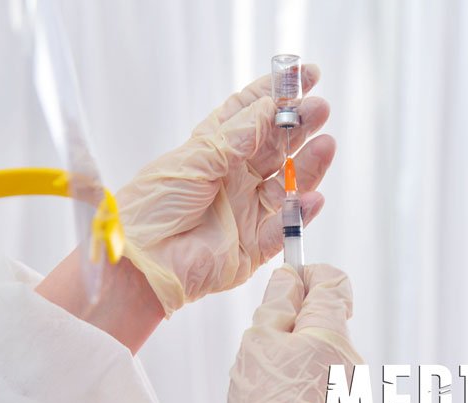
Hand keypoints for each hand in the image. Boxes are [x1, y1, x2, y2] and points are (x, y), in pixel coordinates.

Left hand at [117, 65, 334, 315]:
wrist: (141, 260)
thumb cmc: (154, 206)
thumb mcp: (194, 160)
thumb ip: (236, 137)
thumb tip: (269, 107)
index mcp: (213, 152)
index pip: (251, 116)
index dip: (278, 96)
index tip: (305, 77)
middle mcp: (233, 178)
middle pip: (276, 147)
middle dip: (299, 126)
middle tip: (320, 109)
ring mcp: (246, 211)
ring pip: (288, 184)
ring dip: (308, 165)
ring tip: (326, 144)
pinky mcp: (253, 246)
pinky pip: (284, 228)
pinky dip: (300, 213)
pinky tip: (312, 197)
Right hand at [224, 264, 362, 402]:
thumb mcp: (259, 342)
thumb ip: (277, 304)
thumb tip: (288, 278)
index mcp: (332, 331)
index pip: (334, 280)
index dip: (307, 274)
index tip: (285, 284)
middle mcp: (349, 355)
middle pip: (326, 314)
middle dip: (294, 317)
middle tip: (264, 338)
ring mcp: (348, 384)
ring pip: (319, 347)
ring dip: (294, 349)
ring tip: (268, 375)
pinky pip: (320, 376)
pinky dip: (300, 376)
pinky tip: (278, 396)